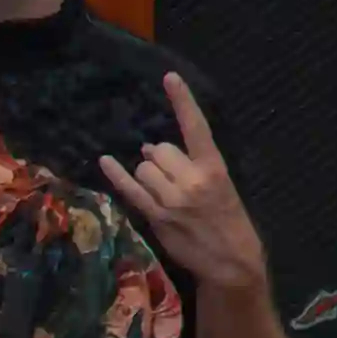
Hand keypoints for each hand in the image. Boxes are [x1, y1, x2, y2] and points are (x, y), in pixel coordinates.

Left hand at [99, 77, 263, 291]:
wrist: (231, 260)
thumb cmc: (228, 220)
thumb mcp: (221, 186)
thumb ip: (191, 165)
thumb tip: (149, 148)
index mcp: (214, 168)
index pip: (195, 127)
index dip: (182, 100)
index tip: (169, 77)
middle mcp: (192, 180)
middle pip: (159, 151)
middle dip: (160, 158)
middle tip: (172, 177)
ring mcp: (172, 199)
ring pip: (144, 169)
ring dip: (148, 174)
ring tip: (164, 190)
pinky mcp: (157, 217)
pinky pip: (131, 190)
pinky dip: (116, 175)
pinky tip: (105, 161)